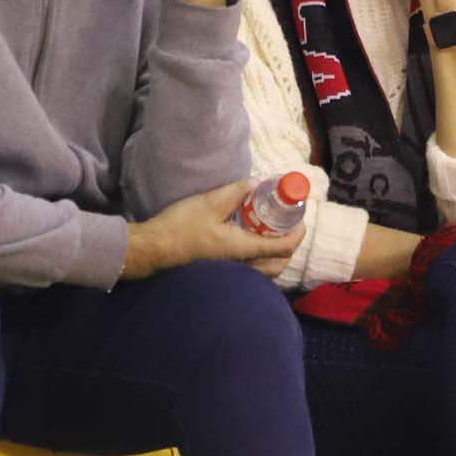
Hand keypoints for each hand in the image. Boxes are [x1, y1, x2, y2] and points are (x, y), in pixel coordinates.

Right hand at [124, 177, 302, 277]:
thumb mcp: (210, 202)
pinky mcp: (221, 271)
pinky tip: (249, 239)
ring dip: (274, 252)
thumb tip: (256, 183)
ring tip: (270, 230)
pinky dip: (259, 257)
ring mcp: (231, 272)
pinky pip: (251, 270)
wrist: (154, 248)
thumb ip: (236, 192)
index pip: (282, 247)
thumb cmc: (181, 227)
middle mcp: (241, 265)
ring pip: (265, 270)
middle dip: (289, 245)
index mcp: (242, 249)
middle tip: (288, 224)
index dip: (297, 233)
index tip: (301, 217)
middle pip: (278, 264)